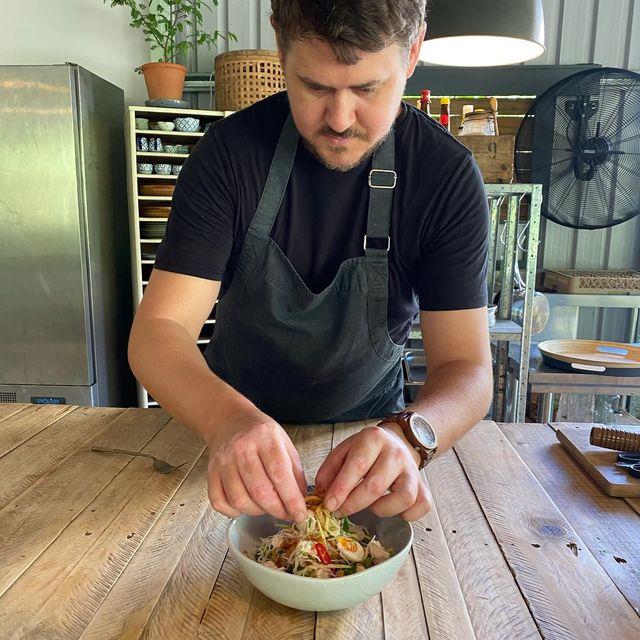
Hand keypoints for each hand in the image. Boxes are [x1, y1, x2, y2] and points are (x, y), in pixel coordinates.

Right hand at [206, 415, 307, 522]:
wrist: (230, 421)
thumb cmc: (260, 434)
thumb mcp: (284, 442)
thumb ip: (294, 470)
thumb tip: (299, 500)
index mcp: (265, 437)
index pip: (279, 473)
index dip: (291, 499)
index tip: (300, 514)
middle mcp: (241, 448)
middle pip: (259, 490)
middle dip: (277, 510)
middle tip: (286, 514)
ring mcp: (223, 461)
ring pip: (239, 500)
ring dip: (257, 511)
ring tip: (267, 506)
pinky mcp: (211, 472)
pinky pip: (219, 502)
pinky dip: (233, 511)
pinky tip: (245, 505)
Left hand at [314, 425, 431, 520]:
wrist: (396, 442)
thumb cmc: (366, 450)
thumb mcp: (344, 450)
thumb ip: (330, 468)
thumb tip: (322, 491)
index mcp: (373, 439)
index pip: (357, 466)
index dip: (341, 488)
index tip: (329, 504)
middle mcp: (395, 453)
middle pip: (376, 485)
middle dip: (354, 503)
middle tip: (340, 511)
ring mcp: (412, 470)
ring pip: (404, 497)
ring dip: (381, 509)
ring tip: (368, 505)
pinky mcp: (422, 485)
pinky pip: (421, 505)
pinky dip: (407, 514)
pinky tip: (392, 509)